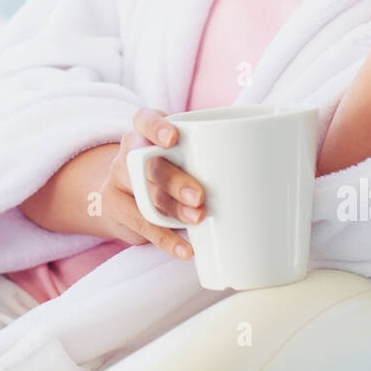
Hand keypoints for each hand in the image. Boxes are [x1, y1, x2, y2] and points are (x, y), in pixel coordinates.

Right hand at [95, 107, 205, 260]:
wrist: (122, 192)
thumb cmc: (167, 167)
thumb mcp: (180, 154)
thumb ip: (204, 155)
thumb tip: (256, 171)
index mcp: (145, 131)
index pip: (144, 120)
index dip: (156, 128)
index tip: (173, 139)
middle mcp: (128, 151)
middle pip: (147, 163)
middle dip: (174, 180)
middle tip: (199, 196)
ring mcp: (118, 178)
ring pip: (144, 194)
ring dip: (173, 209)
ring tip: (198, 219)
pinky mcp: (114, 206)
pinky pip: (141, 224)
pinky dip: (166, 239)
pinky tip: (185, 249)